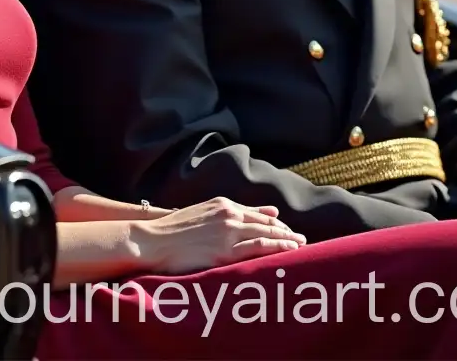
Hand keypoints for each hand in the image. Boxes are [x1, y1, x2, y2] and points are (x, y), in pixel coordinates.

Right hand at [132, 196, 305, 274]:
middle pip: (266, 223)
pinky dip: (277, 248)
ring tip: (302, 246)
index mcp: (223, 205)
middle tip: (303, 239)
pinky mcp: (225, 252)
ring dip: (287, 240)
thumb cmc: (173, 230)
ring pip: (267, 234)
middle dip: (286, 231)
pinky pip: (259, 248)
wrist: (154, 239)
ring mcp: (228, 233)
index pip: (257, 214)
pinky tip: (290, 252)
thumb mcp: (202, 213)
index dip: (275, 223)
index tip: (288, 230)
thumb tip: (245, 214)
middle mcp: (229, 215)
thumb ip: (226, 213)